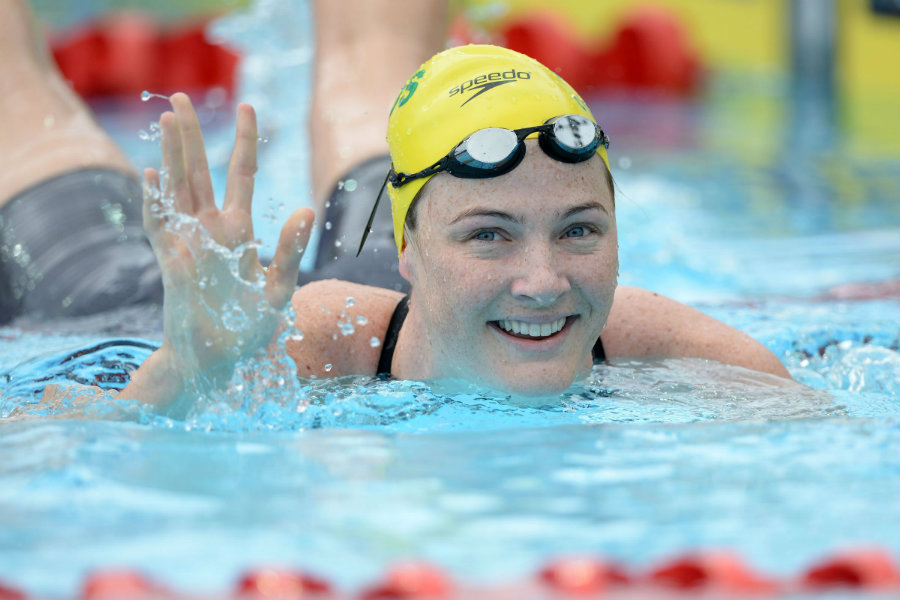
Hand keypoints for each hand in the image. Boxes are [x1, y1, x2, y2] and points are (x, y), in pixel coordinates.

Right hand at [142, 93, 312, 390]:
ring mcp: (187, 243)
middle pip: (198, 171)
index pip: (240, 174)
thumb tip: (305, 210)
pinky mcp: (170, 263)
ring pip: (176, 188)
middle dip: (190, 135)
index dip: (244, 141)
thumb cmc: (250, 326)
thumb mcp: (279, 288)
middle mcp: (209, 229)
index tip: (247, 107)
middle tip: (180, 97)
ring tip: (168, 118)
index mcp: (238, 229)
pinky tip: (152, 175)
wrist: (219, 360)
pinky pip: (159, 225)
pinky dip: (155, 201)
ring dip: (172, 155)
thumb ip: (290, 251)